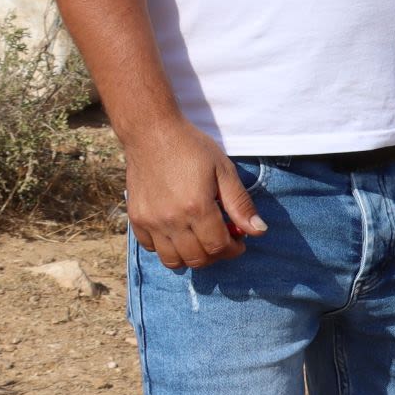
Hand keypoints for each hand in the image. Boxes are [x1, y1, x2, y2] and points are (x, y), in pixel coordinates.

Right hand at [124, 119, 265, 268]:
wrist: (152, 133)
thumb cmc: (192, 147)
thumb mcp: (224, 170)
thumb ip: (240, 204)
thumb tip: (259, 230)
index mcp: (197, 207)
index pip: (218, 246)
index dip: (233, 249)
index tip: (240, 241)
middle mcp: (171, 220)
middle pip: (197, 259)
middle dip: (216, 256)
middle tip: (223, 241)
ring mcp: (150, 222)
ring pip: (172, 260)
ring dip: (191, 257)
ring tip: (201, 241)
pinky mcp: (136, 219)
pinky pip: (151, 249)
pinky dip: (167, 248)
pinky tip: (178, 233)